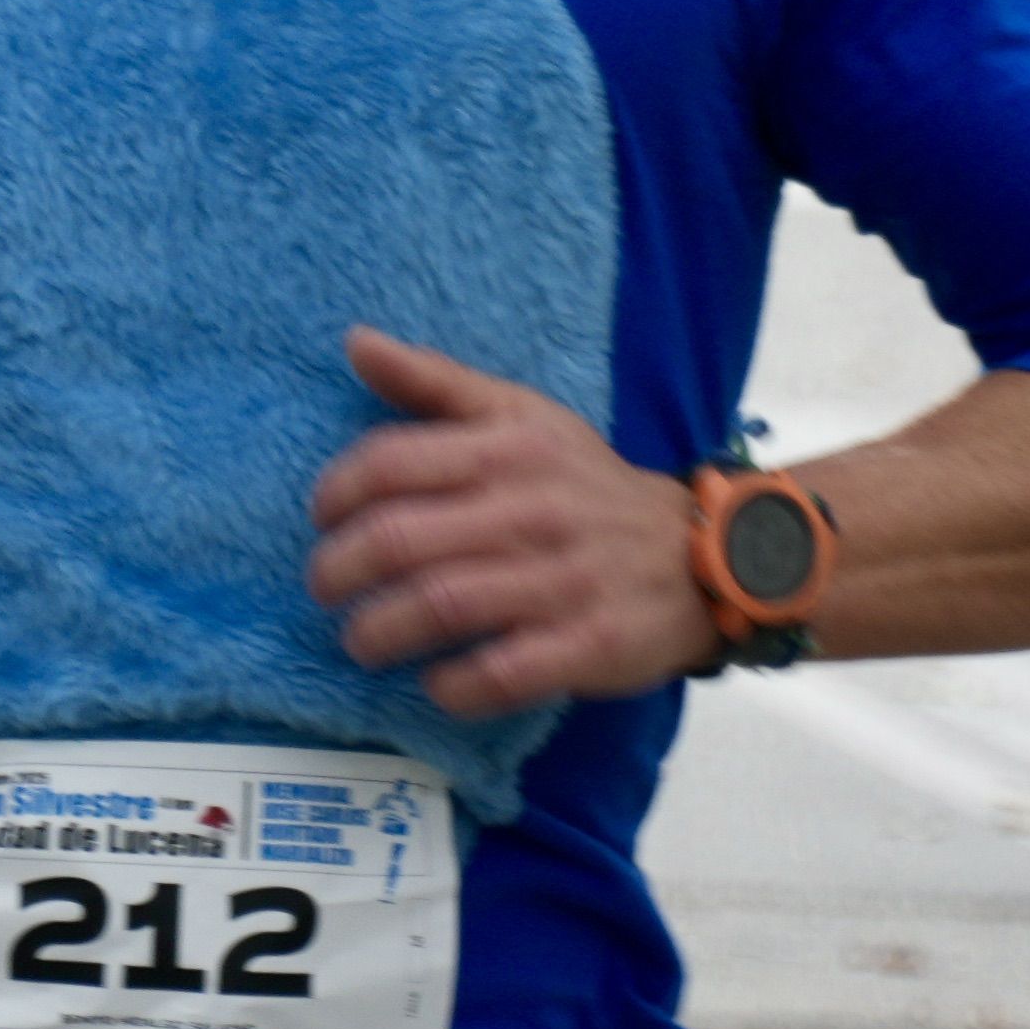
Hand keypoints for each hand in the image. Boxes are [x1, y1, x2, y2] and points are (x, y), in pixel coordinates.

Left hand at [304, 324, 711, 717]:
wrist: (708, 549)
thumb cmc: (588, 485)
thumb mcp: (523, 417)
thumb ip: (436, 383)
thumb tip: (356, 343)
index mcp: (507, 449)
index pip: (389, 463)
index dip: (335, 495)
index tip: (322, 520)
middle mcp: (531, 509)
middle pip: (399, 541)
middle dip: (338, 572)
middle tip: (325, 590)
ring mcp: (562, 579)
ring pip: (441, 606)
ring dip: (380, 632)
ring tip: (361, 641)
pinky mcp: (590, 644)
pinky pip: (503, 672)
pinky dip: (454, 685)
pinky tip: (435, 682)